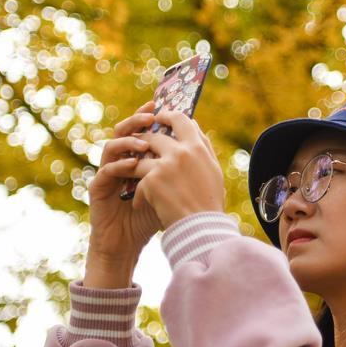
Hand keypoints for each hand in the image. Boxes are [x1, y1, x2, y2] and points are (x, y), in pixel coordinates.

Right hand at [87, 100, 162, 262]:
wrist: (128, 244)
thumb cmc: (149, 216)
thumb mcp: (168, 187)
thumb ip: (177, 168)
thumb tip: (201, 145)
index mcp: (134, 158)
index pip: (139, 130)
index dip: (147, 116)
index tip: (160, 104)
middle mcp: (118, 161)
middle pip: (123, 131)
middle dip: (136, 120)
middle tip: (150, 116)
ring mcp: (106, 174)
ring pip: (111, 147)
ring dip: (128, 142)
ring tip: (145, 142)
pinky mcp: (98, 189)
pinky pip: (106, 171)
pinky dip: (120, 166)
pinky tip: (133, 165)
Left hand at [130, 108, 225, 230]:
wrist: (201, 230)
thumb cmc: (209, 203)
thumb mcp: (213, 171)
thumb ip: (203, 147)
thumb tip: (195, 126)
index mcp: (198, 147)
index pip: (180, 119)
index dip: (167, 116)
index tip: (158, 118)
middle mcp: (182, 152)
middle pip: (154, 136)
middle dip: (143, 143)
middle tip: (137, 149)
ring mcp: (166, 165)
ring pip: (141, 158)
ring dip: (135, 169)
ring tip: (132, 180)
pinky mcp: (152, 180)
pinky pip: (138, 181)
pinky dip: (138, 194)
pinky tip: (140, 205)